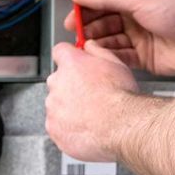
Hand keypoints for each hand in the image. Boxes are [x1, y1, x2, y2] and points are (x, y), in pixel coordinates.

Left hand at [45, 41, 139, 161]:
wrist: (120, 126)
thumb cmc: (120, 97)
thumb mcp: (116, 63)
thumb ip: (97, 51)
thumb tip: (90, 46)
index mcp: (71, 64)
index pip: (60, 52)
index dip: (69, 57)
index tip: (75, 64)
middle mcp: (57, 83)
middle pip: (58, 80)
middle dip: (70, 85)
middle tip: (90, 94)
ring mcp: (53, 107)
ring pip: (57, 103)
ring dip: (68, 107)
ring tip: (90, 114)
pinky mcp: (53, 128)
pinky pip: (56, 125)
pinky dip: (67, 126)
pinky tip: (85, 126)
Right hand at [65, 0, 174, 76]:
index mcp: (133, 0)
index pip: (102, 4)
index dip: (85, 11)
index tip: (72, 18)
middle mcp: (136, 20)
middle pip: (103, 25)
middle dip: (88, 30)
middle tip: (76, 37)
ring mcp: (140, 40)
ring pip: (110, 43)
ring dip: (97, 45)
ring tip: (86, 49)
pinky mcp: (146, 60)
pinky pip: (121, 59)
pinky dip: (110, 58)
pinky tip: (101, 59)